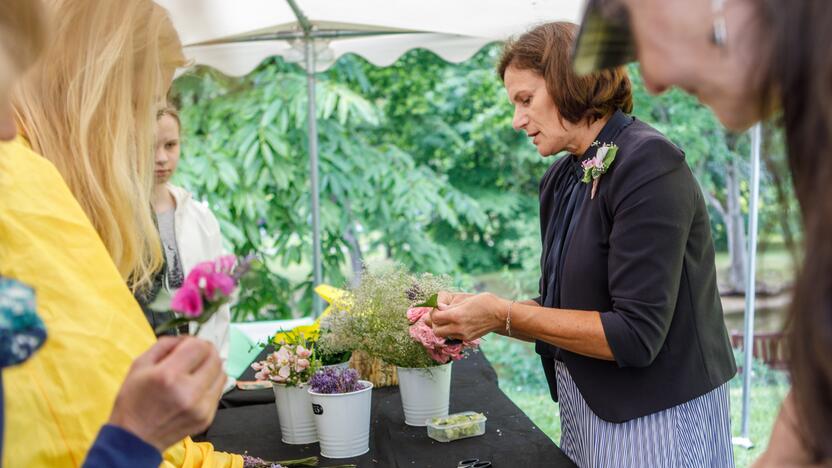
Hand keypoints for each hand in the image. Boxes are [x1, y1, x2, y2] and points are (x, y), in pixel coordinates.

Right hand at [107, 336, 224, 451]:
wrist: (134, 440)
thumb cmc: (132, 401)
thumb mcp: (139, 365)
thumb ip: (165, 345)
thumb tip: (186, 338)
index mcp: (168, 376)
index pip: (199, 346)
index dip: (194, 341)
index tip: (185, 346)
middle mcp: (189, 392)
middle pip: (215, 358)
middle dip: (205, 352)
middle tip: (192, 356)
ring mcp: (201, 407)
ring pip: (222, 373)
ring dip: (210, 367)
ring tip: (193, 373)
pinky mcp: (207, 418)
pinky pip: (218, 391)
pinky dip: (210, 384)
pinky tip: (194, 388)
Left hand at [430, 292, 507, 341]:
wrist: (501, 315)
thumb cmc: (485, 302)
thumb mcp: (465, 299)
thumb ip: (449, 305)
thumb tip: (437, 307)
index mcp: (457, 315)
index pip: (435, 317)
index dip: (433, 311)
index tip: (438, 306)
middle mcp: (459, 328)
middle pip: (436, 330)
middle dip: (433, 322)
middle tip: (438, 314)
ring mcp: (463, 335)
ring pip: (442, 335)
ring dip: (440, 327)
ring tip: (445, 319)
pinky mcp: (467, 338)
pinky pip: (452, 336)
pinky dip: (449, 330)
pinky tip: (454, 323)